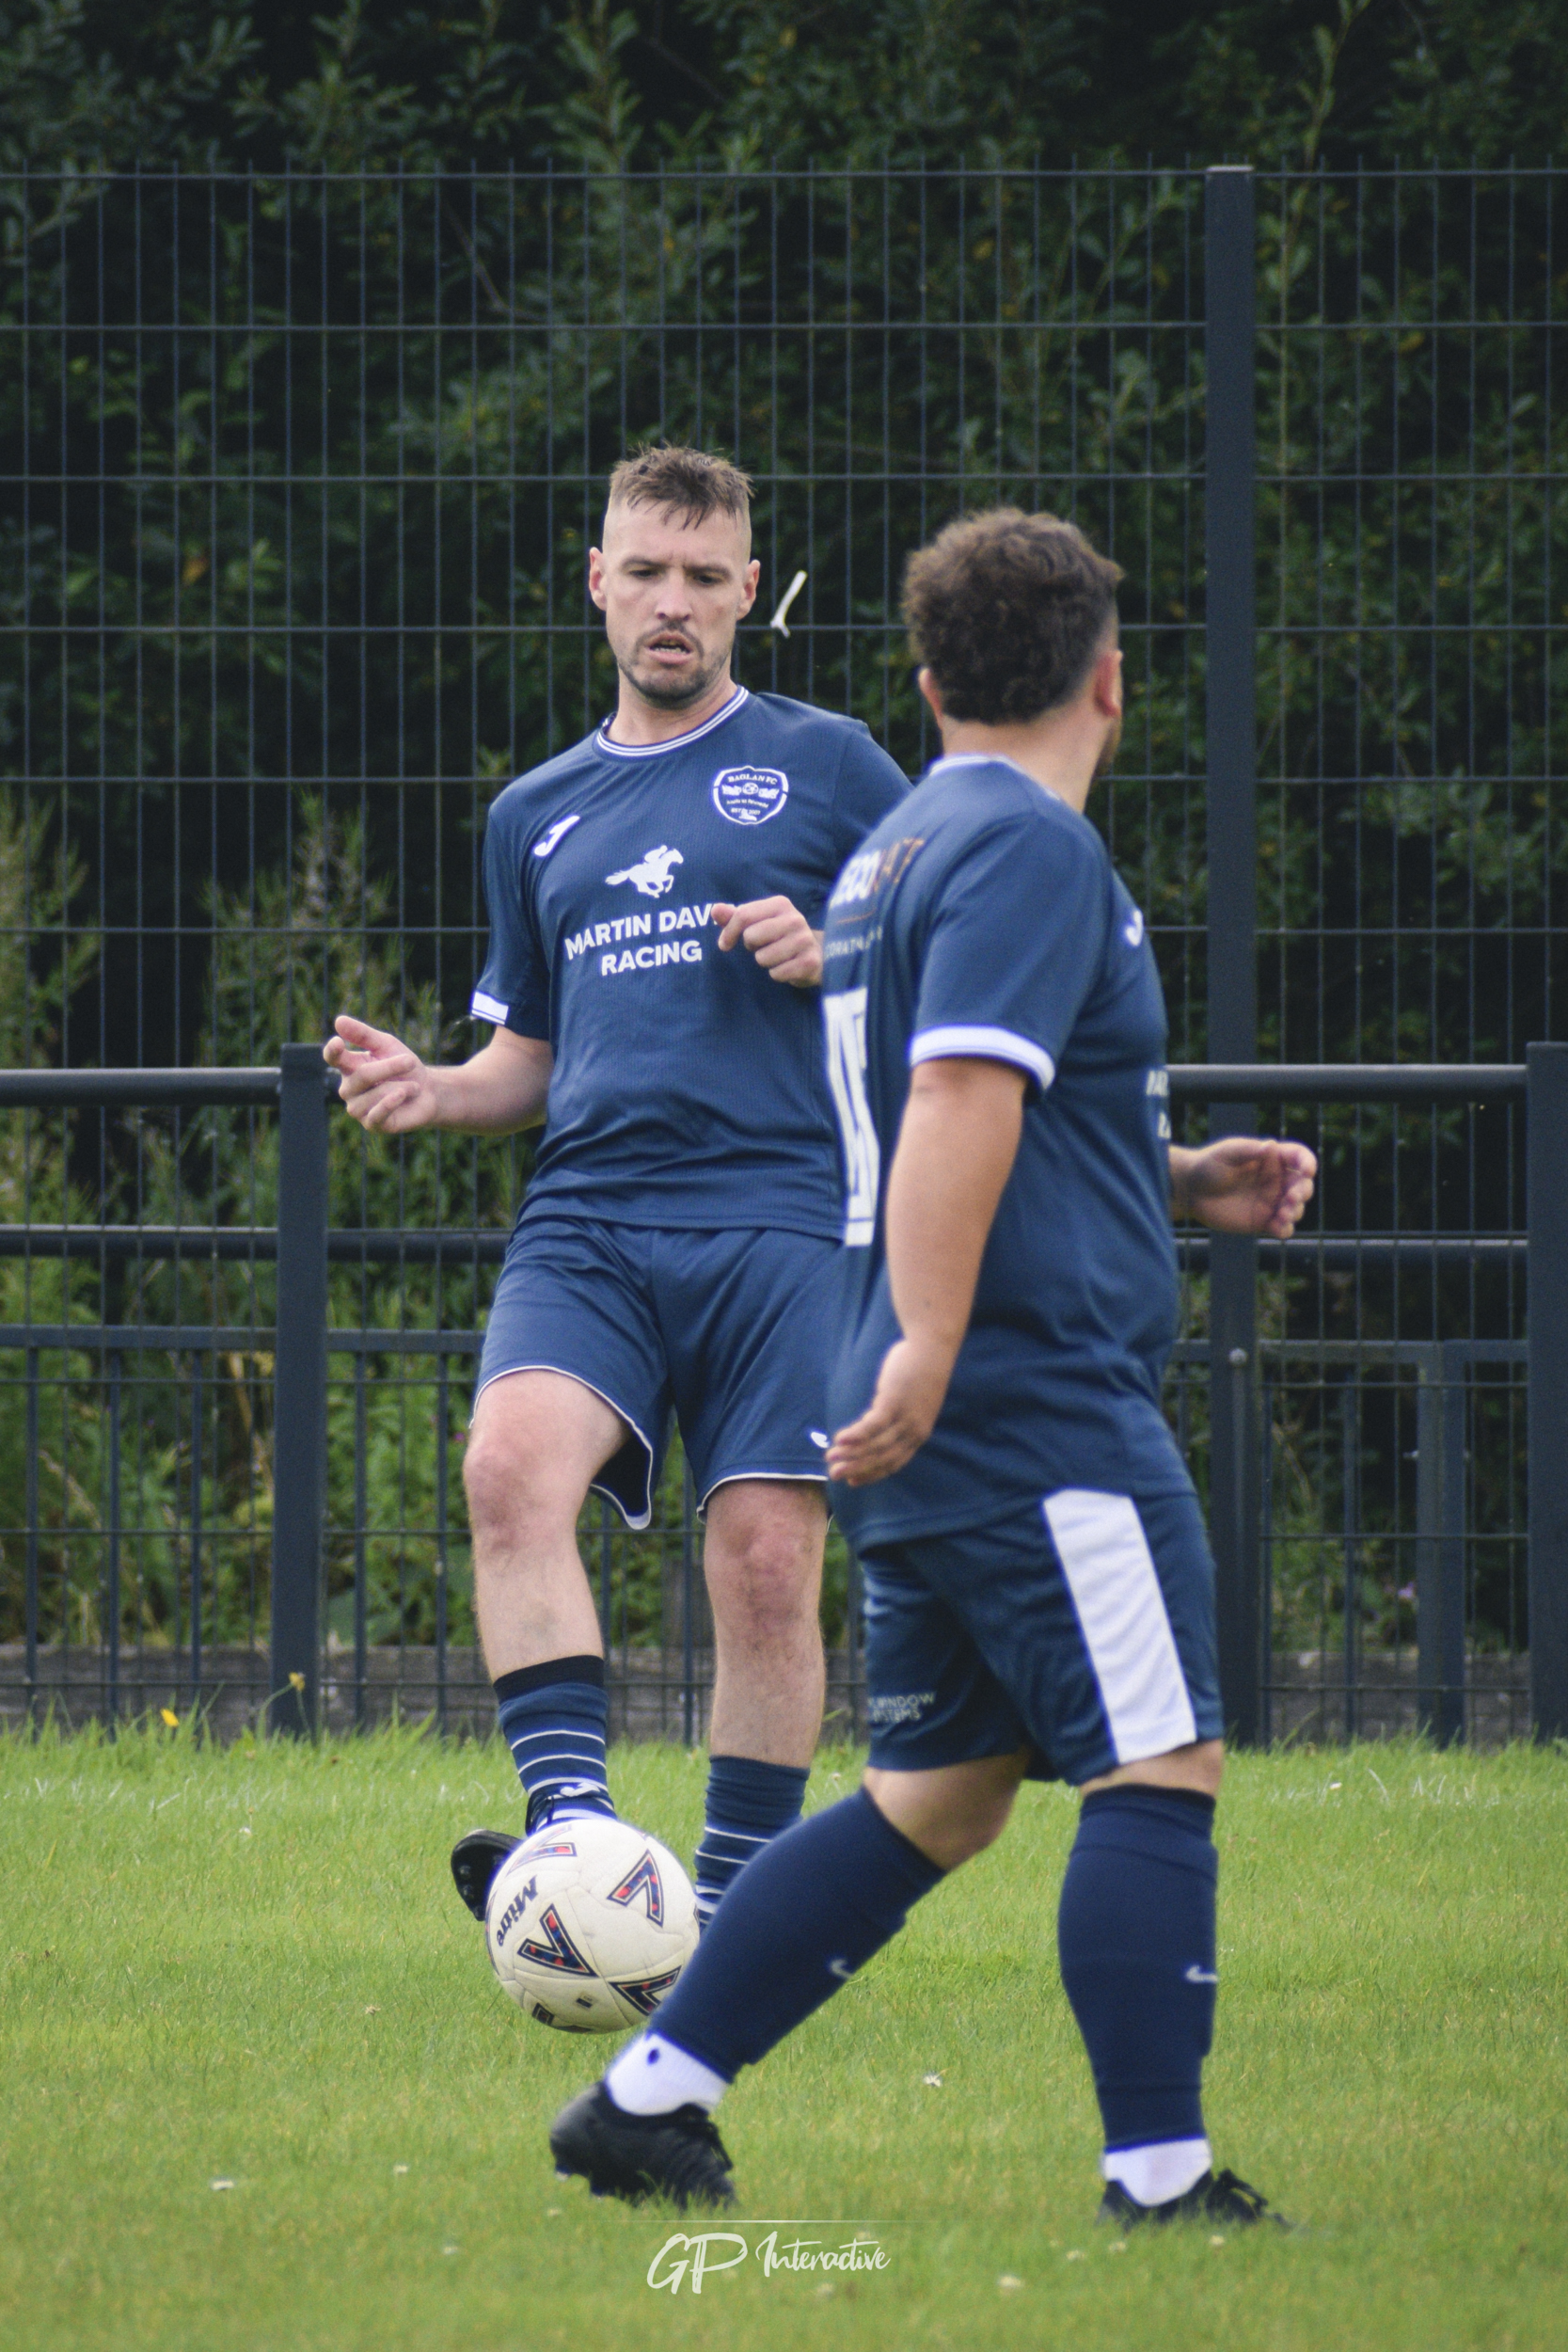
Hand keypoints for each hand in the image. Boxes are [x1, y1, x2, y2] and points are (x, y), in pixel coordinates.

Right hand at [325, 1014, 439, 1133]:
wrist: (427, 1092)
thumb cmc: (403, 1066)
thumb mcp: (386, 1045)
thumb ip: (363, 1035)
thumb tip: (338, 1021)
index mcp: (348, 1067)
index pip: (334, 1058)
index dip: (333, 1051)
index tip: (338, 1042)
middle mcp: (348, 1088)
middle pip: (362, 1075)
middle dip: (390, 1067)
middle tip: (410, 1061)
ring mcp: (357, 1108)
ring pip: (374, 1094)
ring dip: (399, 1086)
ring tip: (412, 1085)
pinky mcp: (371, 1124)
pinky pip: (378, 1113)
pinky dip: (393, 1102)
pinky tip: (404, 1094)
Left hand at [712, 896, 822, 985]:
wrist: (816, 953)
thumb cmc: (779, 935)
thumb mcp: (758, 922)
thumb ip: (734, 916)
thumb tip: (715, 910)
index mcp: (780, 904)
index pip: (743, 915)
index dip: (729, 932)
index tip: (725, 944)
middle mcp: (795, 919)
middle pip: (751, 936)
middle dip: (751, 947)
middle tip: (763, 946)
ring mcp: (804, 940)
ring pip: (762, 958)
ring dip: (764, 961)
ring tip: (776, 956)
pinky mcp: (809, 962)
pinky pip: (776, 973)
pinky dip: (776, 974)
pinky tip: (787, 967)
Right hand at [825, 1337, 953, 1486]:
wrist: (932, 1348)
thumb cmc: (920, 1371)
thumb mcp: (913, 1402)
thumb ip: (898, 1416)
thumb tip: (877, 1423)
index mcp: (919, 1434)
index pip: (894, 1463)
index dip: (872, 1474)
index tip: (853, 1482)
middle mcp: (913, 1431)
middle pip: (882, 1458)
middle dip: (856, 1469)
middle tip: (834, 1475)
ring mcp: (905, 1418)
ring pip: (875, 1445)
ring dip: (850, 1453)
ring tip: (830, 1456)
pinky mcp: (894, 1403)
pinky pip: (872, 1425)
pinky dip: (855, 1435)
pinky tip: (839, 1439)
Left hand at [1174, 1136, 1316, 1238]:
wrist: (1191, 1190)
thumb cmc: (1208, 1165)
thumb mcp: (1227, 1153)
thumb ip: (1249, 1151)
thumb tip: (1271, 1145)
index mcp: (1272, 1159)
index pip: (1299, 1157)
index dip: (1307, 1162)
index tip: (1307, 1170)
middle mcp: (1276, 1180)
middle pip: (1303, 1185)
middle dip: (1303, 1191)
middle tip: (1292, 1197)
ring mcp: (1271, 1202)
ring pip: (1296, 1209)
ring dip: (1295, 1211)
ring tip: (1283, 1214)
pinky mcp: (1263, 1221)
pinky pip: (1282, 1228)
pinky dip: (1285, 1229)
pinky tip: (1278, 1228)